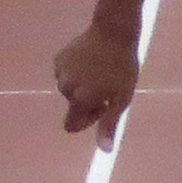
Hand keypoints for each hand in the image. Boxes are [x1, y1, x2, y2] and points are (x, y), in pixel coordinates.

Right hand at [52, 22, 140, 142]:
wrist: (113, 31)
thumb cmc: (123, 67)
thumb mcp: (121, 99)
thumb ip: (109, 124)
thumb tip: (105, 150)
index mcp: (80, 99)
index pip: (72, 124)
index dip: (88, 120)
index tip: (104, 106)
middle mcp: (65, 87)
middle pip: (72, 104)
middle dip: (87, 100)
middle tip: (107, 84)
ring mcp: (60, 72)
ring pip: (68, 88)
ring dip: (82, 85)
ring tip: (99, 70)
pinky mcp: (59, 59)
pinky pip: (65, 73)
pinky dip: (76, 71)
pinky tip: (90, 60)